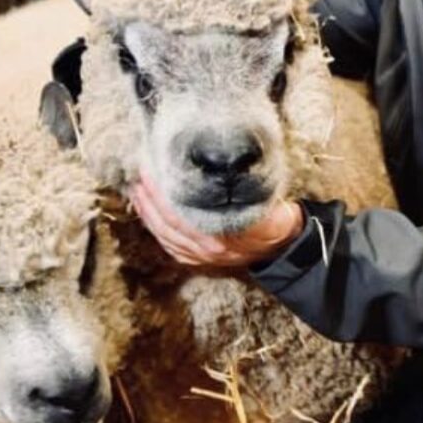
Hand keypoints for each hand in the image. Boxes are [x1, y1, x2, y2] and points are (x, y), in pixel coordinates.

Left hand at [129, 173, 304, 268]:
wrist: (285, 244)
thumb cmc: (273, 214)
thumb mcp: (259, 194)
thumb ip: (235, 185)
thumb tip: (215, 160)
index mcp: (222, 231)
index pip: (180, 209)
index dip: (161, 189)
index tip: (151, 167)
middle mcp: (209, 247)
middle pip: (167, 222)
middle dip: (149, 198)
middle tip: (138, 175)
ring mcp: (204, 257)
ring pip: (165, 237)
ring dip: (148, 214)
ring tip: (138, 192)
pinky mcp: (202, 262)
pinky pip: (172, 249)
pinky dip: (158, 232)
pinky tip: (150, 217)